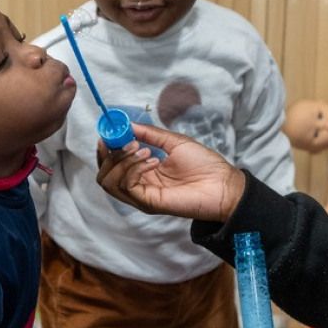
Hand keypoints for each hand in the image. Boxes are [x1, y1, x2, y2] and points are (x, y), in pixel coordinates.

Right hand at [96, 123, 245, 223]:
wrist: (223, 184)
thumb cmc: (204, 165)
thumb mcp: (173, 141)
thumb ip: (150, 134)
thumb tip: (129, 125)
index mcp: (143, 171)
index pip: (111, 164)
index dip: (106, 148)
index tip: (109, 132)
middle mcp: (139, 185)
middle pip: (104, 174)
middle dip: (111, 154)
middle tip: (129, 142)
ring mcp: (141, 196)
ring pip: (109, 181)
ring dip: (123, 160)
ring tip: (144, 150)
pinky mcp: (148, 202)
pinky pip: (127, 185)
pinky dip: (134, 168)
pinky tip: (152, 160)